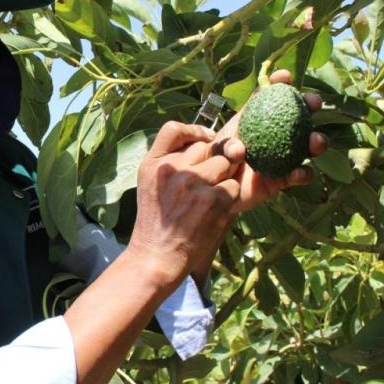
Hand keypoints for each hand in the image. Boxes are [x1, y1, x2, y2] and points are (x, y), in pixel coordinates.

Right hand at [128, 121, 242, 284]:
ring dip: (223, 179)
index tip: (204, 140)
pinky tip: (213, 211)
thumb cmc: (156, 219)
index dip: (194, 131)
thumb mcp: (149, 183)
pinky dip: (229, 198)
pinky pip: (234, 186)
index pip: (174, 129)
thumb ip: (169, 160)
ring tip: (208, 198)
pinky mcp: (215, 199)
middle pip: (207, 146)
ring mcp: (195, 183)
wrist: (158, 254)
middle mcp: (172, 168)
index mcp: (153, 163)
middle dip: (212, 160)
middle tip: (205, 182)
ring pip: (225, 164)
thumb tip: (203, 139)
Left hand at [214, 69, 328, 214]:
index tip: (285, 78)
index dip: (280, 84)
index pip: (270, 96)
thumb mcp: (215, 149)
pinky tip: (301, 172)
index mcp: (256, 119)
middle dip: (309, 105)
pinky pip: (299, 175)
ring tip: (316, 141)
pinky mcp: (282, 178)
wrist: (213, 192)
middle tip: (313, 102)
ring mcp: (281, 155)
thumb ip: (226, 146)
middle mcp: (273, 134)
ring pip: (307, 145)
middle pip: (298, 115)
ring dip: (316, 141)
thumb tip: (240, 149)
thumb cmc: (212, 163)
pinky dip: (303, 173)